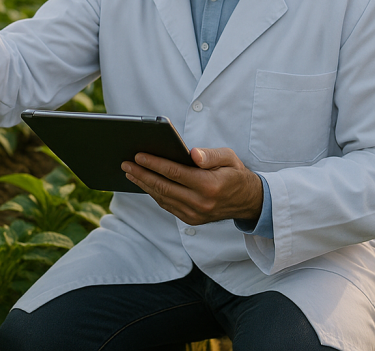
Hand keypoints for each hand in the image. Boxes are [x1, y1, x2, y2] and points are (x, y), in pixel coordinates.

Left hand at [121, 147, 263, 226]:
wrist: (249, 201)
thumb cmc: (235, 173)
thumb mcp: (229, 158)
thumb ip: (210, 155)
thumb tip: (192, 154)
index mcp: (210, 185)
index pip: (175, 173)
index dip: (154, 164)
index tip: (138, 155)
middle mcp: (201, 203)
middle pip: (164, 187)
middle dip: (142, 174)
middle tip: (125, 163)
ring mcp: (195, 214)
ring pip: (163, 198)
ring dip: (144, 184)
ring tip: (130, 172)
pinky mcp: (191, 220)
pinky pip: (167, 205)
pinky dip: (154, 194)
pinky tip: (144, 183)